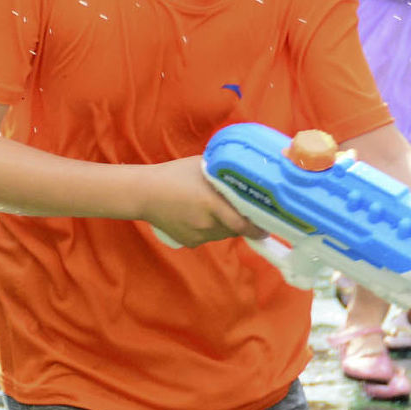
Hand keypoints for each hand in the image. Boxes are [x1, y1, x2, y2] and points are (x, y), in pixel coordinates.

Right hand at [140, 158, 267, 245]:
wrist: (142, 193)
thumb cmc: (173, 175)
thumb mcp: (202, 167)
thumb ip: (223, 175)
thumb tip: (246, 175)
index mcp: (212, 204)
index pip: (243, 225)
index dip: (258, 228)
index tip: (267, 227)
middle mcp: (207, 224)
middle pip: (235, 230)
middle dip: (241, 223)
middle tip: (243, 211)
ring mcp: (197, 235)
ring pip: (222, 234)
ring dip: (225, 225)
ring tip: (215, 210)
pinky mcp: (188, 242)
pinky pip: (207, 238)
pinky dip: (209, 230)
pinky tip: (197, 216)